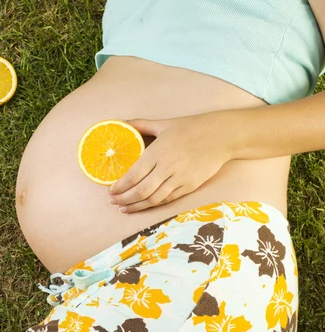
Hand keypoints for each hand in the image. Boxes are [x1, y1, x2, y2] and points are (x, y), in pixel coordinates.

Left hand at [108, 111, 235, 212]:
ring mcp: (180, 179)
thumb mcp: (163, 124)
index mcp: (158, 152)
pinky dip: (153, 205)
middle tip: (113, 202)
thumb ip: (141, 125)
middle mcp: (167, 168)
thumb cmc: (191, 128)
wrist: (221, 136)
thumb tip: (122, 123)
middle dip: (124, 199)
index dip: (120, 186)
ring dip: (137, 206)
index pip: (134, 175)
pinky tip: (143, 206)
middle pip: (141, 191)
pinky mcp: (189, 186)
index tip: (110, 191)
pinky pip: (168, 199)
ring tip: (124, 208)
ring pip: (154, 199)